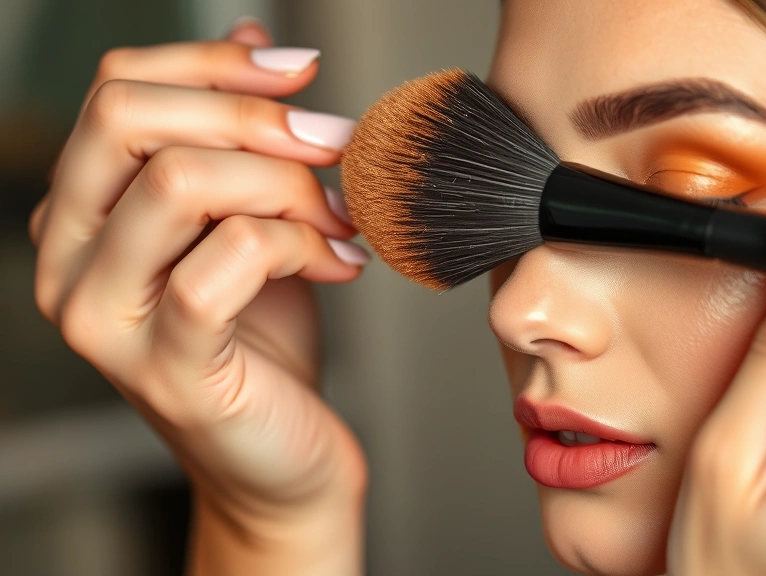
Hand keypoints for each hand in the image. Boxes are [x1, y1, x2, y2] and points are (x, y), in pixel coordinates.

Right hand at [30, 19, 367, 574]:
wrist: (285, 454)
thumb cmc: (266, 339)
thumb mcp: (250, 220)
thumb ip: (237, 138)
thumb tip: (252, 38)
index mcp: (82, 212)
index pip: (118, 90)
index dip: (215, 65)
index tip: (304, 73)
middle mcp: (67, 260)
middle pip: (130, 120)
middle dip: (254, 117)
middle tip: (336, 146)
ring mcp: (104, 319)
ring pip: (181, 183)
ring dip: (288, 186)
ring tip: (342, 220)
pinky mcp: (166, 367)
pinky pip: (228, 259)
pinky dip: (300, 244)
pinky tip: (342, 264)